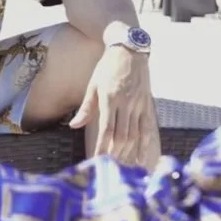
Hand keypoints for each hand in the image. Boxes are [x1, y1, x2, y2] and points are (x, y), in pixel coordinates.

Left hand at [72, 46, 160, 168]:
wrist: (129, 50)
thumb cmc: (107, 67)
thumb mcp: (93, 84)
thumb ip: (86, 107)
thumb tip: (73, 126)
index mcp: (109, 98)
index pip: (106, 129)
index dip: (102, 147)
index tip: (96, 161)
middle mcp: (126, 103)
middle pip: (122, 136)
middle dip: (115, 155)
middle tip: (109, 170)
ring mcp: (139, 104)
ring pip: (135, 135)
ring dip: (129, 153)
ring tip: (123, 168)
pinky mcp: (147, 104)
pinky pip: (147, 128)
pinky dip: (145, 144)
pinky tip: (141, 158)